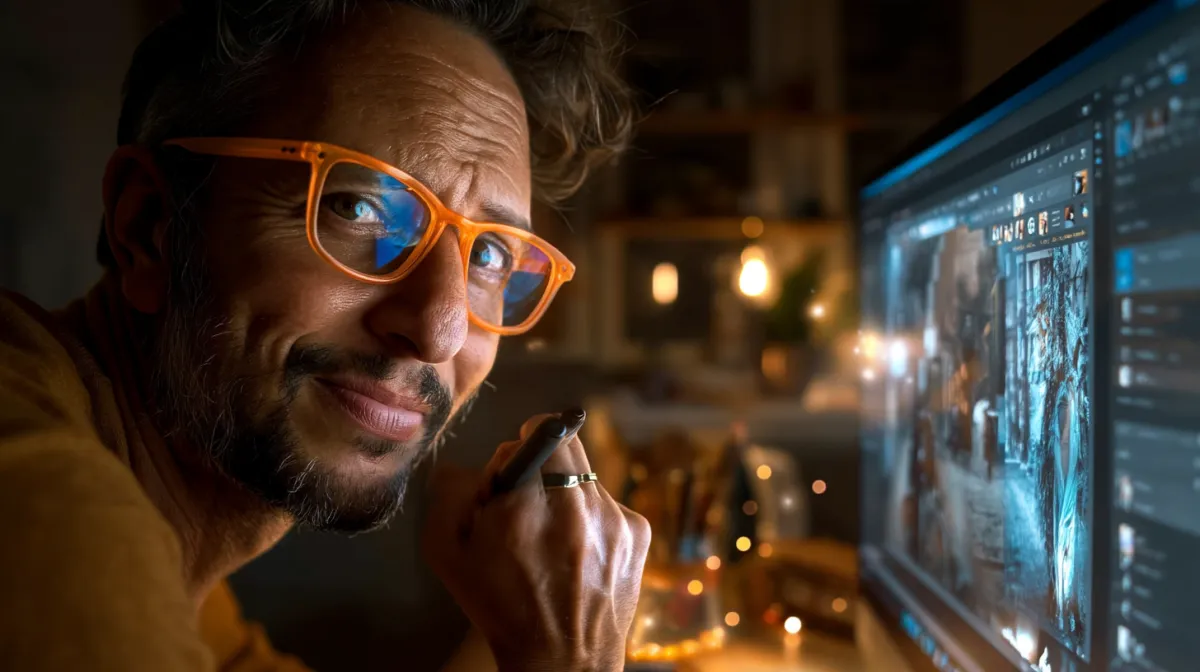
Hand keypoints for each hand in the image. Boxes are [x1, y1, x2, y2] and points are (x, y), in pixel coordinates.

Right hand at [422, 414, 650, 671]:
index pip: (533, 434)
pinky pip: (609, 503)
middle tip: (529, 500)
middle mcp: (576, 505)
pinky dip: (592, 519)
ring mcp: (614, 517)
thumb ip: (451, 494)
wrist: (561, 660)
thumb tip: (465, 463)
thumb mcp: (449, 554)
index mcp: (525, 507)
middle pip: (565, 443)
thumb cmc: (500, 608)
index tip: (510, 477)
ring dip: (566, 494)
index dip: (516, 453)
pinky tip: (579, 555)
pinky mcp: (638, 532)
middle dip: (543, 462)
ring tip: (555, 540)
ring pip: (586, 476)